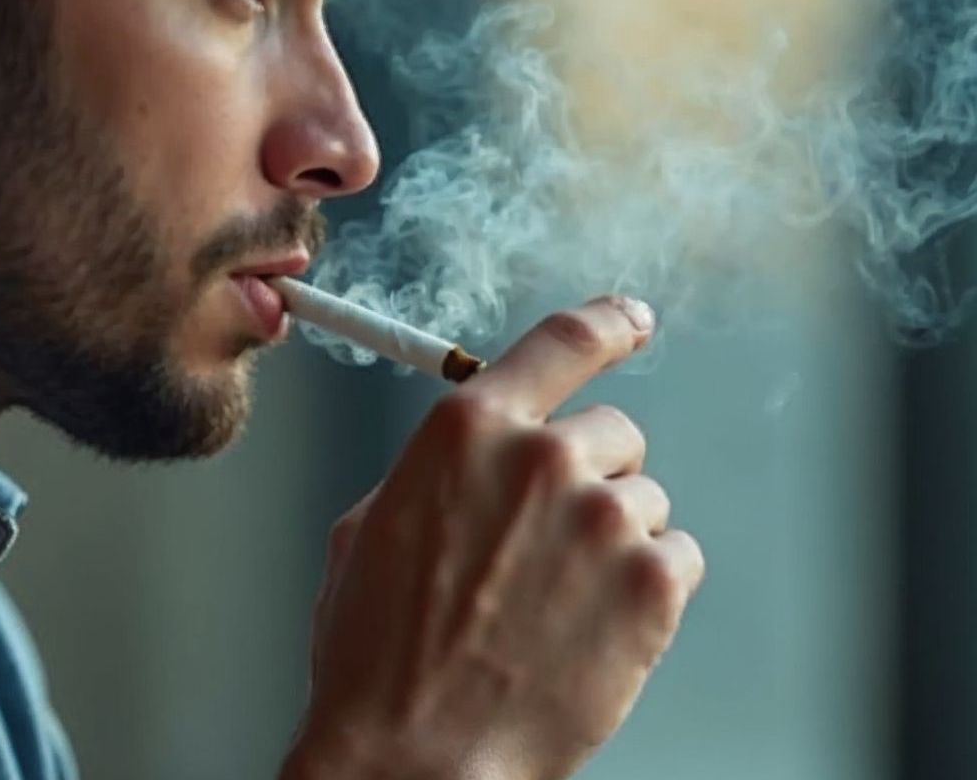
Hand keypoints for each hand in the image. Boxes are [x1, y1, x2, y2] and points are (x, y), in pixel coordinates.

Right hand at [283, 296, 703, 779]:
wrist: (414, 754)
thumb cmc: (379, 651)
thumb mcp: (373, 525)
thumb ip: (438, 470)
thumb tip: (477, 462)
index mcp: (468, 428)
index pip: (562, 341)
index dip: (608, 323)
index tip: (634, 319)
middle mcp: (542, 455)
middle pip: (615, 431)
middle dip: (591, 477)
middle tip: (554, 542)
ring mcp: (601, 518)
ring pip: (647, 499)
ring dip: (615, 539)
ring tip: (564, 600)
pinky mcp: (649, 587)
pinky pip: (680, 557)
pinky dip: (650, 589)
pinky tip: (598, 626)